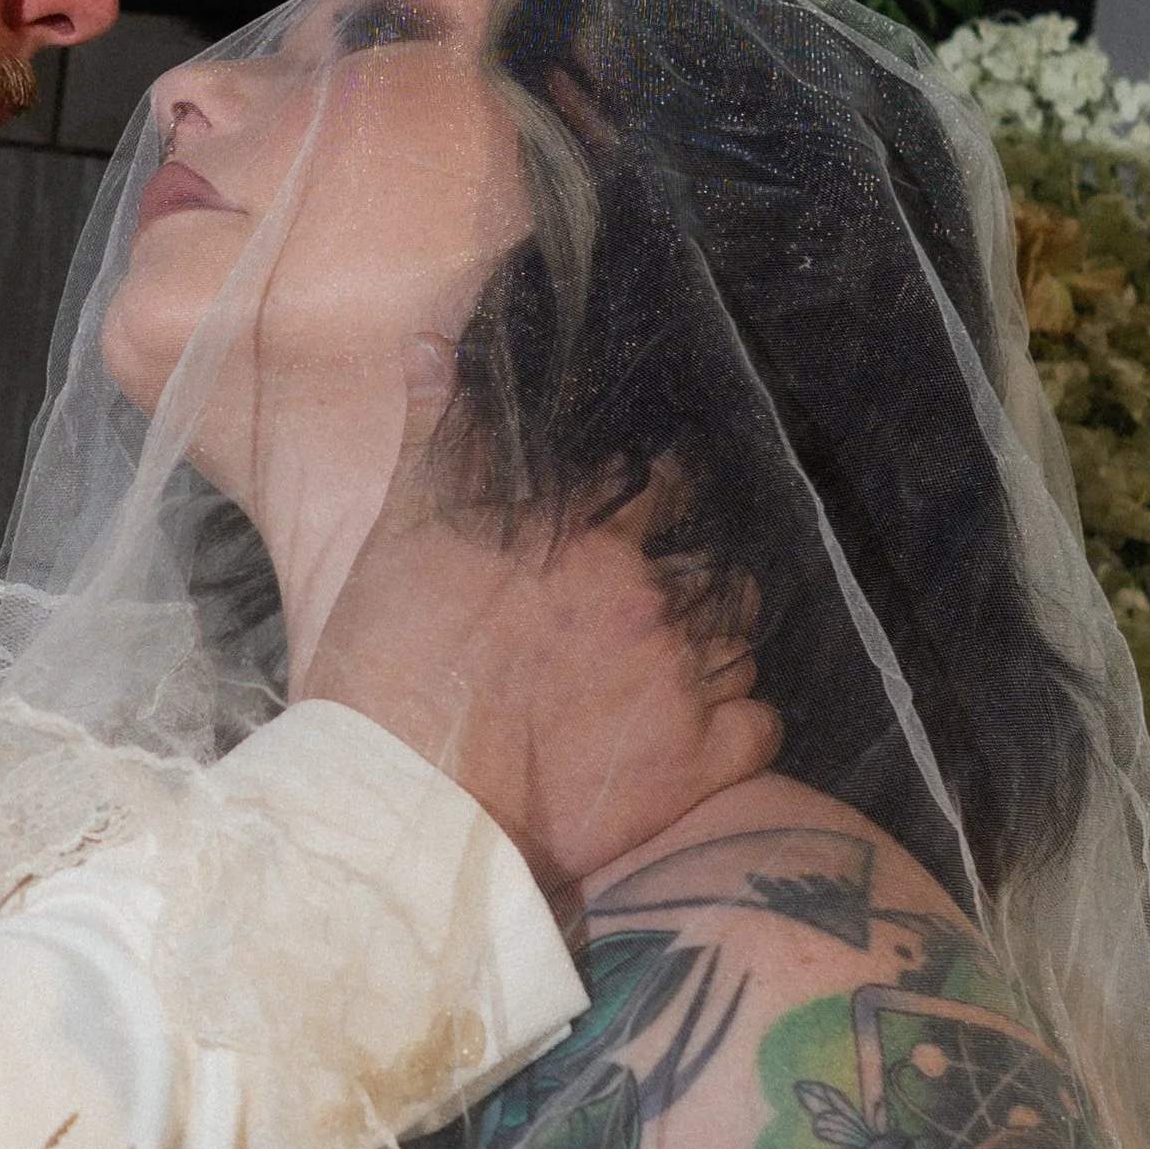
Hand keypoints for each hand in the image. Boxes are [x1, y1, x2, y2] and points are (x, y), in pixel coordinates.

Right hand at [300, 434, 781, 905]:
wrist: (405, 797)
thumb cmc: (387, 669)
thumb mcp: (400, 536)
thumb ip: (436, 440)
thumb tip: (437, 351)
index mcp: (580, 530)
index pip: (659, 481)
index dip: (662, 495)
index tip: (651, 511)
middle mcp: (642, 592)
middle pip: (715, 564)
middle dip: (701, 579)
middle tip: (667, 609)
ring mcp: (677, 676)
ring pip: (743, 643)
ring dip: (719, 653)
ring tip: (680, 675)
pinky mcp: (696, 760)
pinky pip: (763, 726)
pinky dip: (743, 727)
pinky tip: (707, 735)